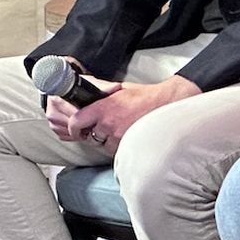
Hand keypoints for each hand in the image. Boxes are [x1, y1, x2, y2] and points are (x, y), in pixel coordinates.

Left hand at [70, 74, 197, 149]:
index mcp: (103, 108)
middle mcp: (108, 123)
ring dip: (106, 142)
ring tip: (118, 131)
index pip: (76, 121)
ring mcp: (118, 137)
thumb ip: (100, 93)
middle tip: (102, 129)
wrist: (166, 104)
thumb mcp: (118, 89)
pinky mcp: (128, 146)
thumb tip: (85, 89)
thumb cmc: (144, 96)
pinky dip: (118, 146)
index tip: (76, 130)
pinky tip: (126, 136)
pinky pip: (116, 151)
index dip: (74, 128)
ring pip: (102, 146)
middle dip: (93, 135)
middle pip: (89, 137)